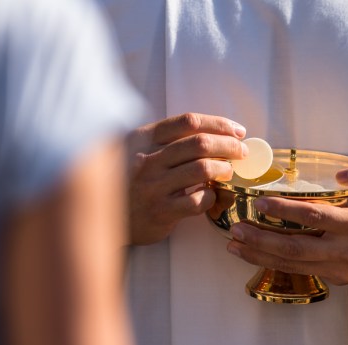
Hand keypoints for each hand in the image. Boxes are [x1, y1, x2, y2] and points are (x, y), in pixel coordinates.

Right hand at [128, 113, 246, 244]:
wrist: (106, 219)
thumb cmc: (130, 181)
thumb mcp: (139, 152)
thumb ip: (166, 141)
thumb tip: (215, 133)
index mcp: (143, 138)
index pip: (187, 122)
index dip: (218, 124)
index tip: (237, 131)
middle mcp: (147, 159)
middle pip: (200, 143)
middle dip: (229, 145)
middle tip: (241, 152)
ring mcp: (153, 186)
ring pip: (202, 169)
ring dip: (224, 169)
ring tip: (228, 171)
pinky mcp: (160, 211)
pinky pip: (197, 201)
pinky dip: (211, 196)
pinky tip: (211, 195)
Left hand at [226, 160, 347, 283]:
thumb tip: (342, 173)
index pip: (315, 217)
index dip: (285, 210)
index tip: (260, 203)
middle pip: (296, 248)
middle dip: (261, 240)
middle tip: (235, 229)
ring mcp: (340, 268)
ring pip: (293, 264)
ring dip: (261, 256)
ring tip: (235, 245)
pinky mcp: (335, 277)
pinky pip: (300, 270)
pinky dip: (274, 263)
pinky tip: (255, 253)